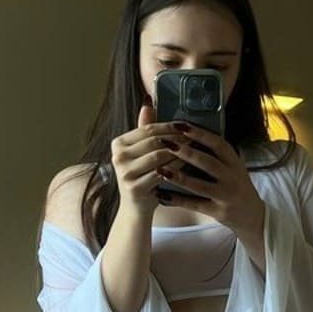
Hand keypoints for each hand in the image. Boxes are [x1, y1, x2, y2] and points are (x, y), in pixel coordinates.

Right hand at [109, 99, 187, 219]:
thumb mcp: (141, 153)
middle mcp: (117, 157)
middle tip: (194, 135)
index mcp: (118, 144)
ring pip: (159, 155)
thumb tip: (148, 102)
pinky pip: (162, 172)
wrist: (136, 209)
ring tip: (195, 147)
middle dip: (175, 137)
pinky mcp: (134, 187)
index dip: (168, 125)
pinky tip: (189, 164)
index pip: (147, 129)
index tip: (185, 124)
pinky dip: (177, 167)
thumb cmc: (143, 177)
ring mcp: (124, 173)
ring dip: (179, 150)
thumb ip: (145, 129)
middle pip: (153, 141)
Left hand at [156, 123, 265, 244]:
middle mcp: (232, 177)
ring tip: (160, 169)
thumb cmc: (234, 184)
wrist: (251, 214)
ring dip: (178, 177)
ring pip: (199, 185)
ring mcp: (226, 195)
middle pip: (207, 162)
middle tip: (165, 143)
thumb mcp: (231, 166)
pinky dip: (177, 200)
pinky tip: (162, 194)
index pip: (218, 143)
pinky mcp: (218, 212)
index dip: (199, 134)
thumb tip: (187, 133)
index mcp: (234, 161)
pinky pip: (195, 204)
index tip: (180, 125)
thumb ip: (214, 153)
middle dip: (185, 152)